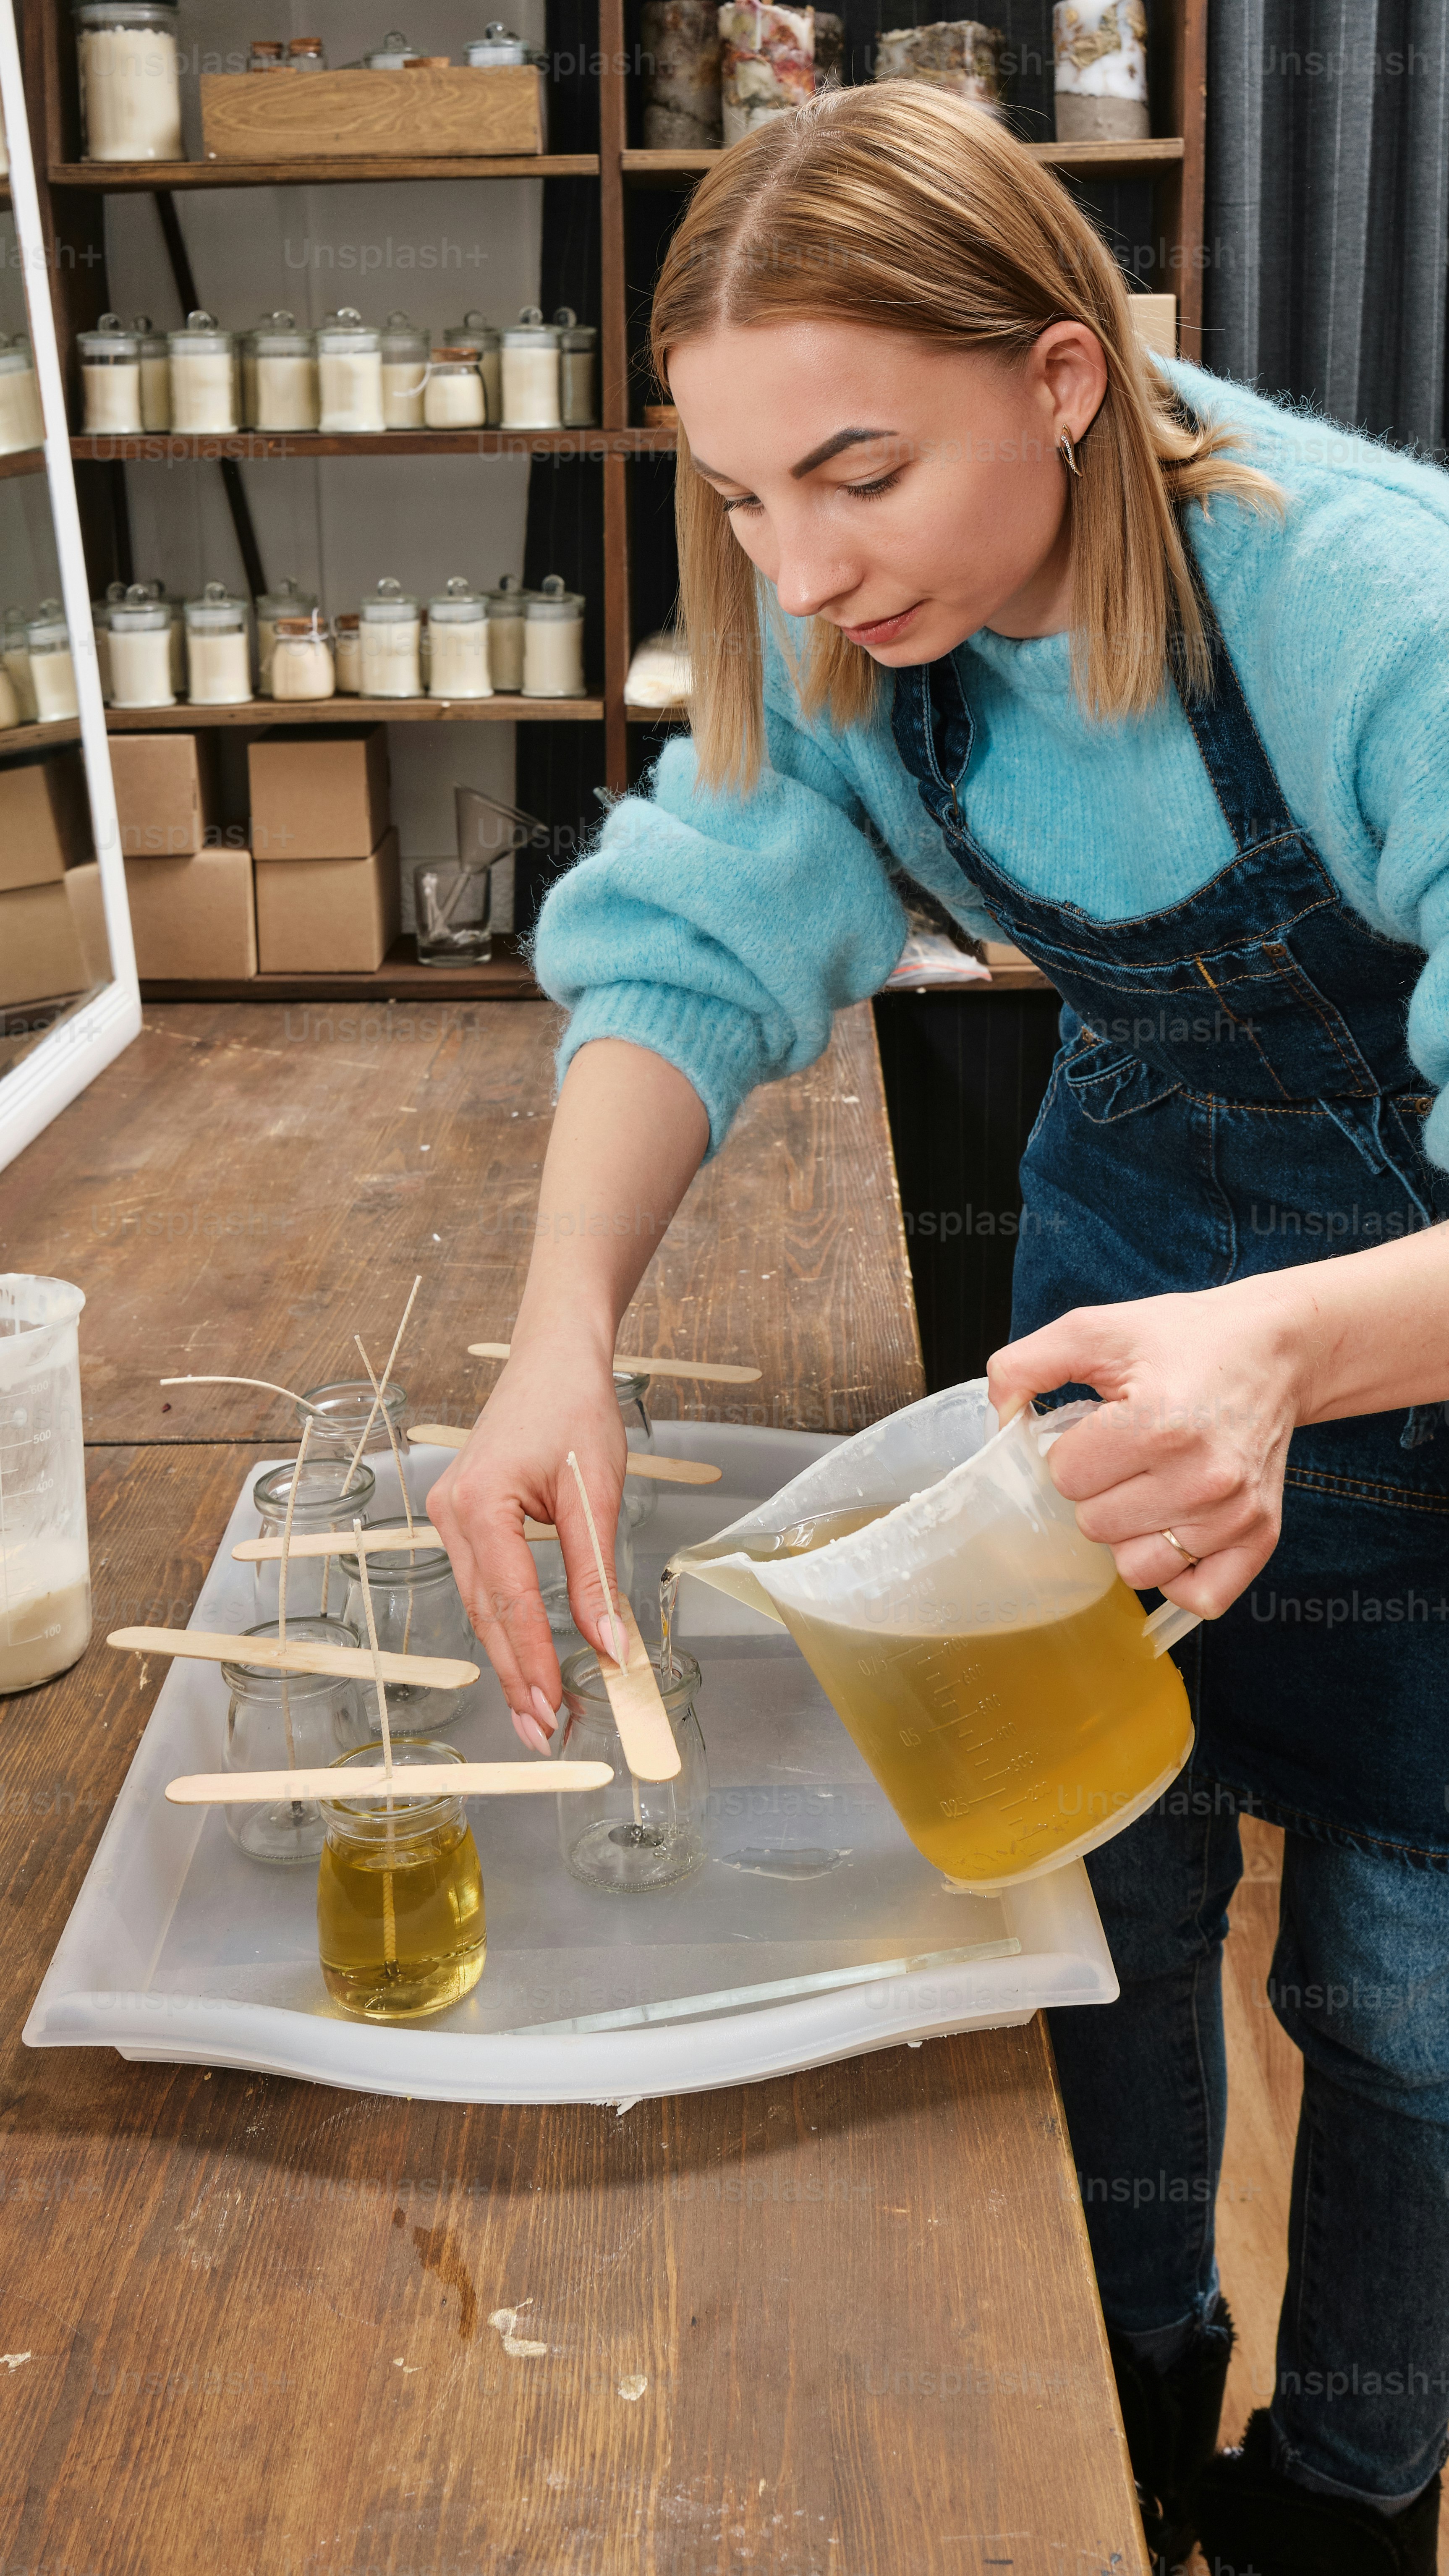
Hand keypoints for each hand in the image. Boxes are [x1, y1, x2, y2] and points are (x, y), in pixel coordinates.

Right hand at [426, 1332, 628, 1750]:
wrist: (553, 1357)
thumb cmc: (576, 1408)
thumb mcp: (597, 1493)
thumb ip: (595, 1574)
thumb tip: (609, 1645)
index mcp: (480, 1503)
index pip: (509, 1603)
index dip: (532, 1663)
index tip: (554, 1711)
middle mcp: (451, 1511)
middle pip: (486, 1614)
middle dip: (516, 1678)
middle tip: (544, 1734)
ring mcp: (449, 1513)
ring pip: (480, 1603)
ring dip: (509, 1658)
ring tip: (537, 1711)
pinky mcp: (461, 1514)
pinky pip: (482, 1581)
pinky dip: (503, 1623)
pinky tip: (522, 1658)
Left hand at [987, 1279, 1308, 1617]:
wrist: (1273, 1349)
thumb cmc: (1182, 1340)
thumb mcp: (1094, 1329)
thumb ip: (1024, 1367)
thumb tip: (995, 1423)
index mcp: (1159, 1423)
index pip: (1065, 1476)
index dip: (1073, 1449)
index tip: (1102, 1426)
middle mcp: (1204, 1477)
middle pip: (1095, 1525)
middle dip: (1099, 1489)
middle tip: (1131, 1451)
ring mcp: (1235, 1514)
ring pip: (1136, 1568)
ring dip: (1131, 1532)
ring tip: (1153, 1485)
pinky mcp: (1260, 1537)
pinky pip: (1196, 1597)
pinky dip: (1179, 1572)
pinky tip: (1176, 1525)